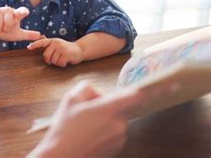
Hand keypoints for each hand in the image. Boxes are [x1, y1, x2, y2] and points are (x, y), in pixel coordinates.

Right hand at [0, 6, 41, 41]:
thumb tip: (40, 36)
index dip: (23, 12)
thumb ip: (28, 34)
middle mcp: (8, 10)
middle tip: (4, 28)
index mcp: (16, 14)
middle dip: (5, 29)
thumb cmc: (5, 30)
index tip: (25, 12)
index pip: (21, 12)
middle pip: (8, 23)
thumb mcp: (17, 34)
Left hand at [27, 37, 83, 66]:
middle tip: (56, 59)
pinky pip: (60, 63)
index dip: (35, 45)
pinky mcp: (67, 54)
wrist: (80, 49)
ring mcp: (62, 48)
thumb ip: (49, 42)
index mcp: (53, 41)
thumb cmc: (67, 48)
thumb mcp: (57, 43)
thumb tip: (41, 36)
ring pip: (53, 61)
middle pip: (46, 56)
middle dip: (50, 60)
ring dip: (57, 63)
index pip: (42, 42)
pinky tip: (66, 61)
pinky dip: (63, 64)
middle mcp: (56, 43)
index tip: (28, 48)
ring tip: (63, 59)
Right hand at [28, 80, 180, 157]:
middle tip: (83, 113)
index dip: (157, 89)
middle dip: (104, 105)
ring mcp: (119, 138)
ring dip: (103, 119)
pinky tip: (87, 135)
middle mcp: (119, 124)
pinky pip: (113, 133)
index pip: (137, 96)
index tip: (173, 84)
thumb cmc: (64, 129)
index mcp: (109, 109)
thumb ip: (86, 88)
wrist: (61, 156)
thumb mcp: (69, 100)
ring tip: (82, 127)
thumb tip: (98, 93)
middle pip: (118, 107)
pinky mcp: (116, 148)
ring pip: (115, 120)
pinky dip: (102, 131)